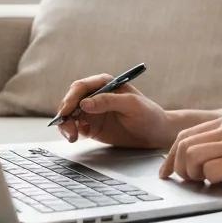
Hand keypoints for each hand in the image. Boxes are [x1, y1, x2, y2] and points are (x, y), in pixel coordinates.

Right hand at [55, 74, 174, 149]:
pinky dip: (71, 132)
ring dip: (66, 124)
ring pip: (70, 115)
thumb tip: (85, 103)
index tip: (67, 111)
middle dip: (65, 113)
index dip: (71, 98)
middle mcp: (96, 96)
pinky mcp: (92, 126)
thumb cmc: (148, 114)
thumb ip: (109, 101)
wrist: (156, 133)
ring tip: (72, 136)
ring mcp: (93, 112)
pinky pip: (75, 127)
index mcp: (105, 84)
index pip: (81, 87)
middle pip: (71, 100)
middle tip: (67, 127)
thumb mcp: (132, 105)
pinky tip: (76, 138)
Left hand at [158, 115, 221, 191]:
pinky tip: (221, 184)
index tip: (166, 173)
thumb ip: (216, 147)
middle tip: (187, 181)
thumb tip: (181, 160)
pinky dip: (210, 182)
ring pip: (192, 156)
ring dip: (192, 174)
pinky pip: (209, 171)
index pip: (185, 135)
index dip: (171, 156)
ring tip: (205, 182)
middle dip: (178, 167)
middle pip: (184, 144)